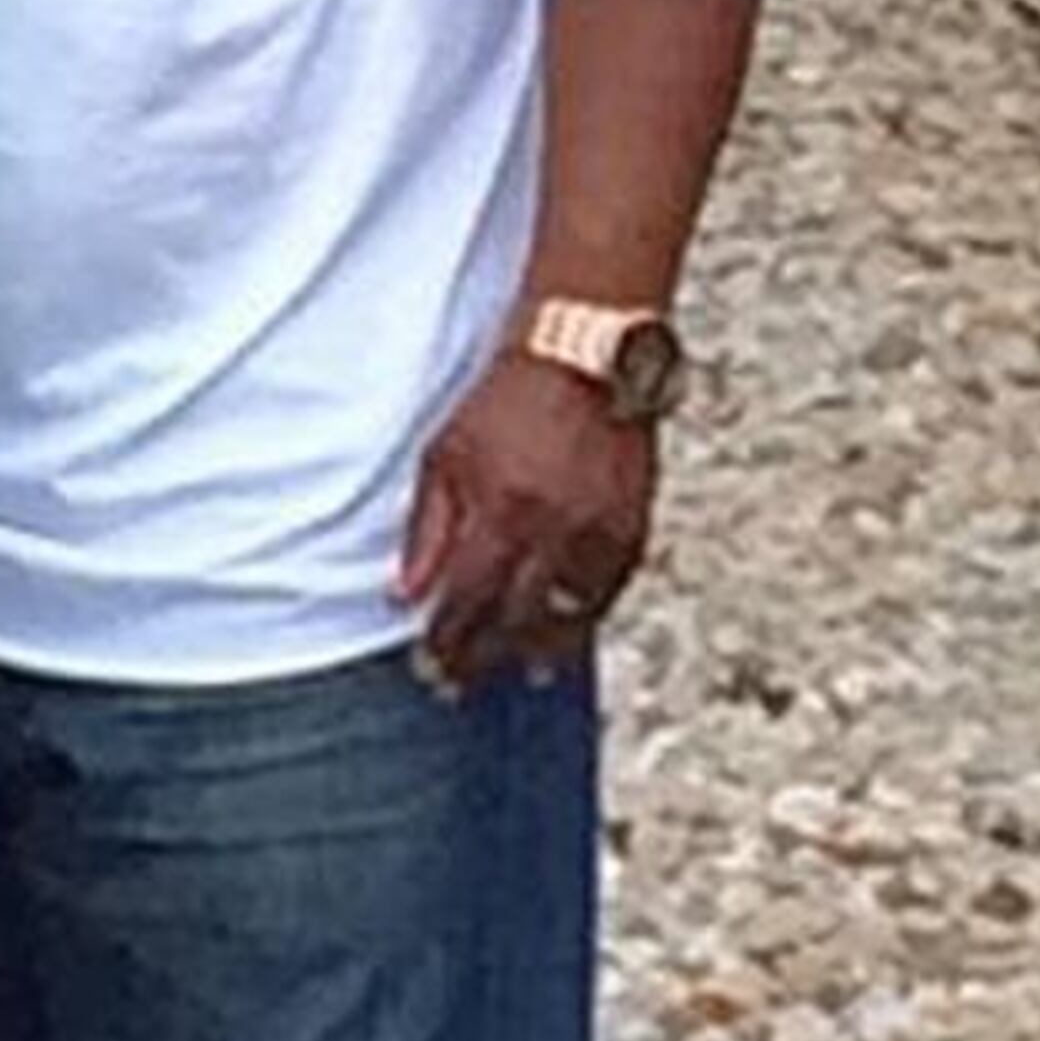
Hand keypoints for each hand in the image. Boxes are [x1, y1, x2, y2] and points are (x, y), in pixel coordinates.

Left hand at [396, 350, 651, 694]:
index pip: (468, 600)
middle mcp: (553, 529)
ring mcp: (599, 531)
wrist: (584, 356)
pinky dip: (584, 620)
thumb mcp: (445, 454)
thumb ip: (428, 529)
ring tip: (519, 676)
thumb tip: (406, 595)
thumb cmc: (507, 400)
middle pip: (514, 619)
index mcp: (501, 511)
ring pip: (568, 617)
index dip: (447, 640)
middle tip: (459, 685)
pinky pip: (608, 593)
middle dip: (483, 658)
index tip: (429, 665)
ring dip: (538, 652)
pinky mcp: (633, 525)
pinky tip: (568, 635)